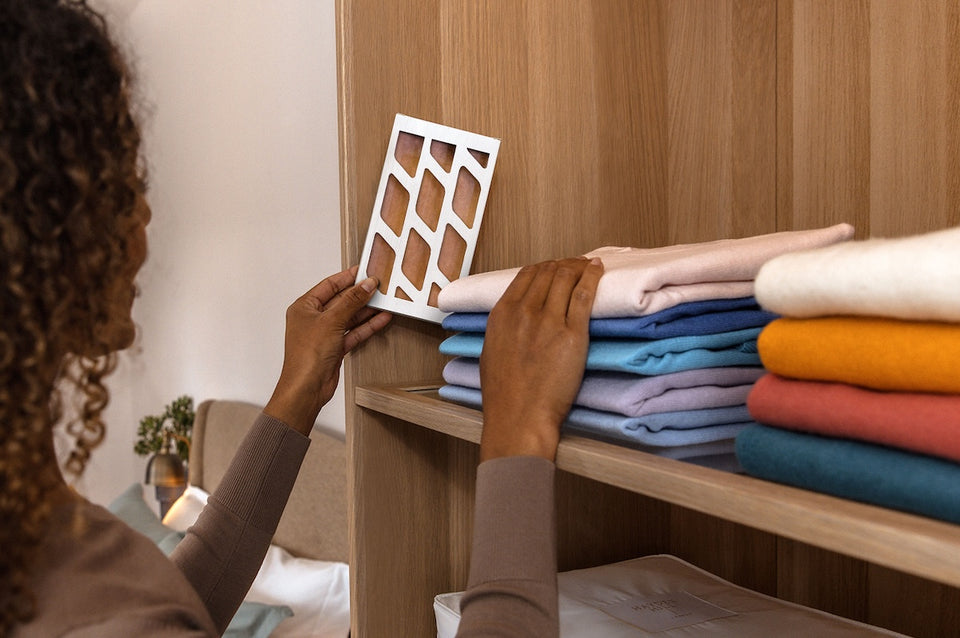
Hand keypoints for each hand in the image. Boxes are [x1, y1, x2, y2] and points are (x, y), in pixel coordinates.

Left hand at [265, 265, 391, 433]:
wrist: (307, 387)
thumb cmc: (306, 357)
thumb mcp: (331, 321)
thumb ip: (351, 301)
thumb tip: (366, 285)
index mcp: (304, 307)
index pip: (328, 285)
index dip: (347, 278)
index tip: (364, 271)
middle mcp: (313, 319)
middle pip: (341, 300)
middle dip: (360, 294)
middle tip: (378, 286)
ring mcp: (325, 334)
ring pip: (349, 316)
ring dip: (366, 310)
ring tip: (384, 300)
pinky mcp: (335, 347)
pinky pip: (354, 331)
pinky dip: (367, 326)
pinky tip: (381, 319)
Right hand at [478, 257, 602, 460]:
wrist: (519, 417)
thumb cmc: (504, 395)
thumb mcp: (490, 352)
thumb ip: (503, 328)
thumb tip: (514, 318)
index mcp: (502, 314)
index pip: (526, 275)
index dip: (544, 267)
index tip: (554, 268)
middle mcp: (524, 312)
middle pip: (548, 272)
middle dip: (564, 264)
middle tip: (575, 265)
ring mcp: (549, 321)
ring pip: (566, 277)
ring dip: (579, 266)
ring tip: (589, 265)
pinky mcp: (573, 334)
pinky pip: (585, 294)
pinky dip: (593, 277)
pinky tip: (598, 269)